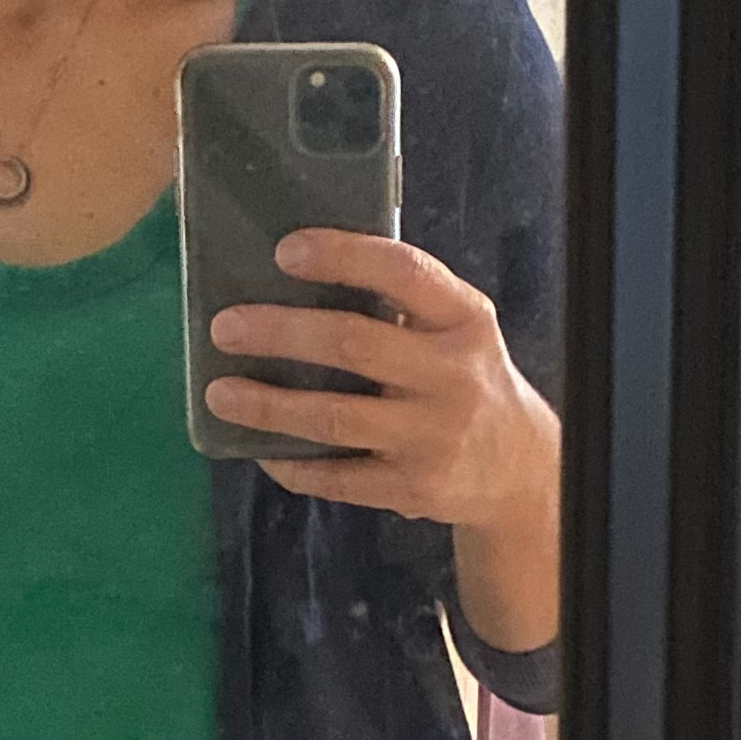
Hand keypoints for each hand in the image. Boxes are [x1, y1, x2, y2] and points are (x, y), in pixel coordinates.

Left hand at [205, 230, 558, 582]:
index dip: (343, 257)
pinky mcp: (413, 488)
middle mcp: (452, 375)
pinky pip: (337, 477)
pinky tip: (258, 446)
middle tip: (226, 328)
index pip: (404, 272)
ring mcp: (432, 437)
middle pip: (354, 344)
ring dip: (268, 406)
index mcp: (463, 319)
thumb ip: (402, 305)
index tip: (285, 251)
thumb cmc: (464, 378)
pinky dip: (291, 463)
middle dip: (282, 333)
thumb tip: (295, 279)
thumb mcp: (456, 329)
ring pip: (334, 418)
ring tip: (219, 394)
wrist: (521, 467)